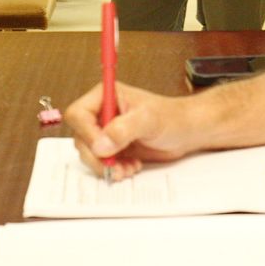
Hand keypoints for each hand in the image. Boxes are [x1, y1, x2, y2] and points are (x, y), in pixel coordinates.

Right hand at [64, 81, 194, 180]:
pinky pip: (101, 163)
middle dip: (97, 156)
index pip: (78, 114)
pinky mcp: (112, 148)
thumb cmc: (172, 117)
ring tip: (127, 168)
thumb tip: (101, 144)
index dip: (86, 133)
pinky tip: (130, 167)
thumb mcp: (149, 120)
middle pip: (80, 138)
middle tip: (114, 165)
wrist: (186, 132)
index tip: (103, 146)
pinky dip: (113, 170)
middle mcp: (102, 113)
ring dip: (106, 166)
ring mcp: (106, 132)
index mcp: (106, 96)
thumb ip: (124, 129)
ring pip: (89, 153)